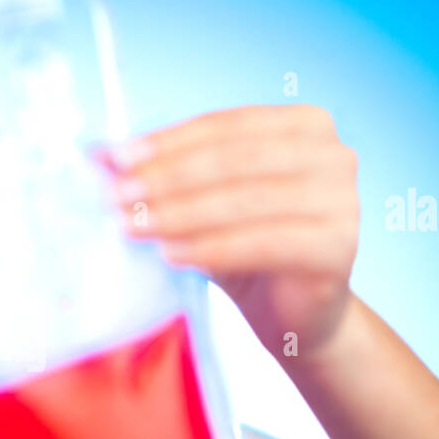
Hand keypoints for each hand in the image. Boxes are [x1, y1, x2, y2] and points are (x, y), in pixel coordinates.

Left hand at [106, 105, 359, 360]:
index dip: (168, 142)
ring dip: (181, 214)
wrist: (292, 314)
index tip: (114, 160)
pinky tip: (171, 256)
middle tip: (116, 198)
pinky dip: (212, 248)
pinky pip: (263, 243)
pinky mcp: (339, 247)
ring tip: (133, 228)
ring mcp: (344, 199)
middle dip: (168, 179)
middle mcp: (334, 154)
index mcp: (305, 125)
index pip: (226, 126)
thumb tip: (93, 156)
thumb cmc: (246, 249)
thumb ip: (159, 174)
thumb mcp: (200, 205)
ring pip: (246, 201)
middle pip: (235, 160)